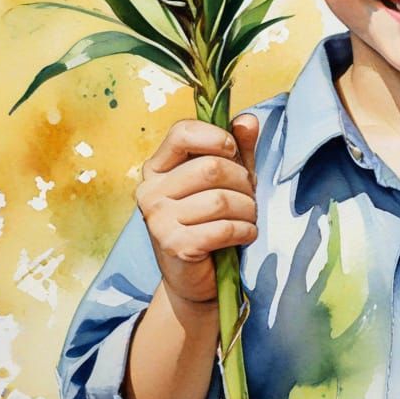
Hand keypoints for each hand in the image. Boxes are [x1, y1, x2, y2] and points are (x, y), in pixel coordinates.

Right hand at [135, 114, 259, 306]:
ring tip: (248, 217)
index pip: (182, 133)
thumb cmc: (212, 219)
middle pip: (210, 167)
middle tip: (249, 196)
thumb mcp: (229, 177)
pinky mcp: (174, 245)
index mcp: (158, 167)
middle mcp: (150, 190)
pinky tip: (246, 234)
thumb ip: (238, 147)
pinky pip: (223, 228)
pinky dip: (245, 230)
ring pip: (220, 199)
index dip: (215, 136)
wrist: (197, 277)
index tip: (233, 151)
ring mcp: (158, 219)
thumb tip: (247, 120)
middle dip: (243, 181)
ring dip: (247, 209)